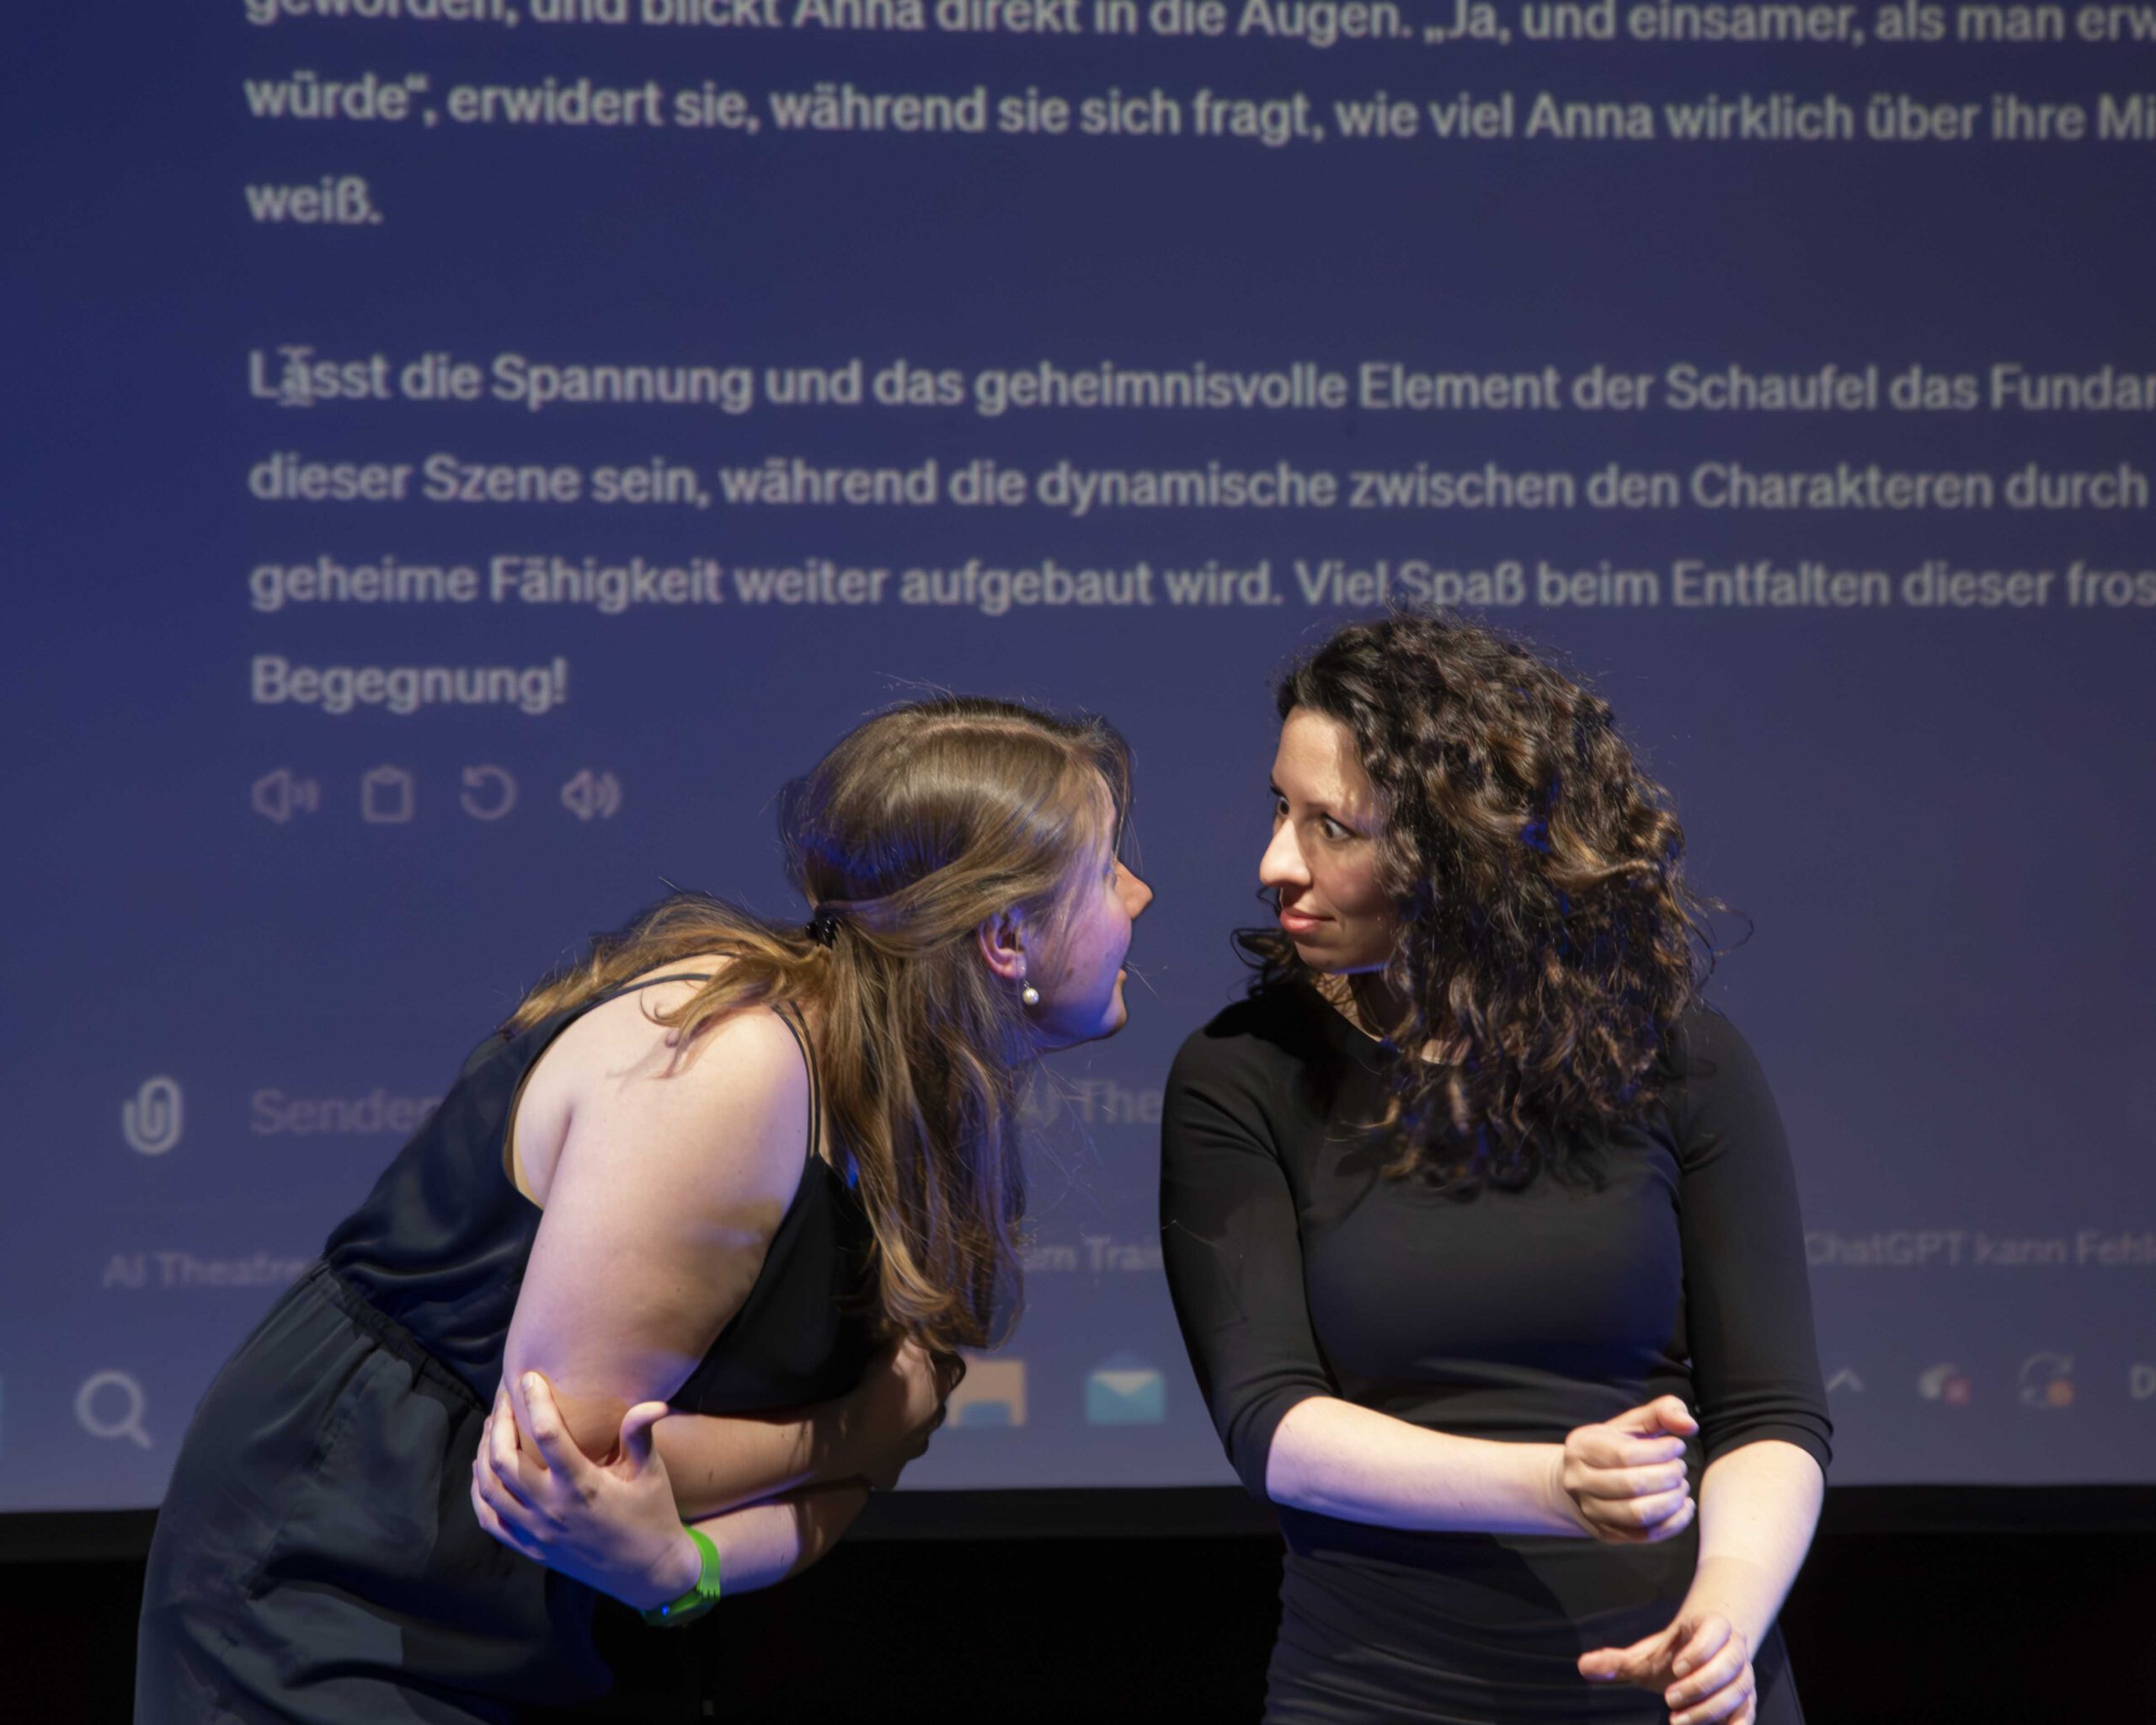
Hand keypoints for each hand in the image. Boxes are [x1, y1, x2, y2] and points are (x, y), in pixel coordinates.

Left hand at [468, 1371, 698, 1610]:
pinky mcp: (530, 1548)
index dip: (535, 1401)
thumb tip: (655, 1402)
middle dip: (499, 1422)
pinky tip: (483, 1469)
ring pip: (489, 1488)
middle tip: (505, 1398)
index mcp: (583, 1487)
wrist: (646, 1573)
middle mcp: (552, 1510)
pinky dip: (479, 1491)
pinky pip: (489, 1520)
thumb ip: (641, 1435)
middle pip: (504, 1460)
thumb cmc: (652, 1515)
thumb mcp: (651, 1474)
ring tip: (492, 1426)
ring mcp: (536, 1532)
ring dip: (484, 1452)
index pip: (548, 1435)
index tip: (529, 1377)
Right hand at [844, 1338, 962, 1476]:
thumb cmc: (881, 1387)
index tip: (934, 1353)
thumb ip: (916, 1334)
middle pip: (938, 1406)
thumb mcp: (901, 1348)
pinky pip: (892, 1465)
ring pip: (919, 1437)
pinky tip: (871, 1449)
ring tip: (885, 1419)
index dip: (947, 1361)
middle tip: (902, 1387)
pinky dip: (885, 1457)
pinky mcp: (892, 1470)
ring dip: (908, 1428)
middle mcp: (932, 1421)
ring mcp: (913, 1448)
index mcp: (937, 1390)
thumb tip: (926, 1315)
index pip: (956, 1370)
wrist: (854, 1435)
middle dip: (926, 1398)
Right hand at [1553, 1395, 1697, 1543]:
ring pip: (1638, 1513)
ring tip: (1681, 1486)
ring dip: (1671, 1500)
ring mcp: (1590, 1511)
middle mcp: (1578, 1481)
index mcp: (1581, 1447)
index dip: (1661, 1452)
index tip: (1677, 1445)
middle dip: (1668, 1476)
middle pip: (1633, 1485)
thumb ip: (1663, 1412)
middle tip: (1680, 1467)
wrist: (1583, 1482)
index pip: (1625, 1454)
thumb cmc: (1615, 1447)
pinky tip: (1683, 1505)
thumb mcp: (1633, 1423)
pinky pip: (1646, 1534)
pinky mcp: (1607, 1533)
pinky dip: (1674, 1522)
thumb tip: (1689, 1425)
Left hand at [1580, 1609, 1755, 1724]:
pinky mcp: (1746, 1701)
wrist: (1701, 1658)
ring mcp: (1743, 1675)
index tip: (1676, 1666)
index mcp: (1709, 1627)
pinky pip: (1748, 1713)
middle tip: (1669, 1699)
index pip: (1716, 1629)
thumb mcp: (1645, 1656)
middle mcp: (1733, 1650)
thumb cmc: (1672, 1655)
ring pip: (1739, 1690)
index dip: (1701, 1648)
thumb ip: (1617, 1661)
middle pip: (1730, 1663)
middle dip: (1701, 1684)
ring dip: (1711, 1709)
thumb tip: (1583, 1666)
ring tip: (1678, 1720)